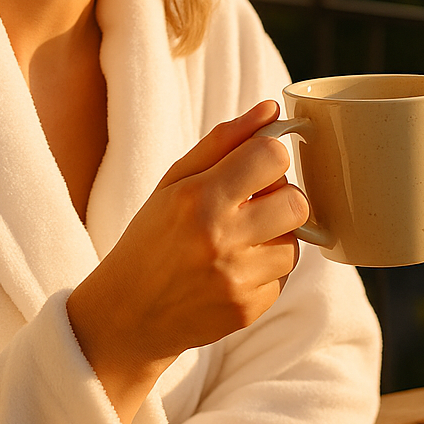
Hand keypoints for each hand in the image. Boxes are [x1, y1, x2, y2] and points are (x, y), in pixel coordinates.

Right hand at [66, 100, 307, 423]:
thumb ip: (225, 141)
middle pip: (297, 202)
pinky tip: (232, 270)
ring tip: (238, 241)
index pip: (273, 157)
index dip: (269, 158)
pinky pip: (283, 276)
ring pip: (295, 242)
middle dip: (280, 198)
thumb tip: (271, 110)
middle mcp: (221, 239)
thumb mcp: (174, 181)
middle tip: (250, 205)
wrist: (126, 314)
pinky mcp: (249, 310)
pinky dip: (265, 269)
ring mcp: (237, 280)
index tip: (253, 168)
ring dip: (275, 236)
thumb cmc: (151, 237)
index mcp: (199, 198)